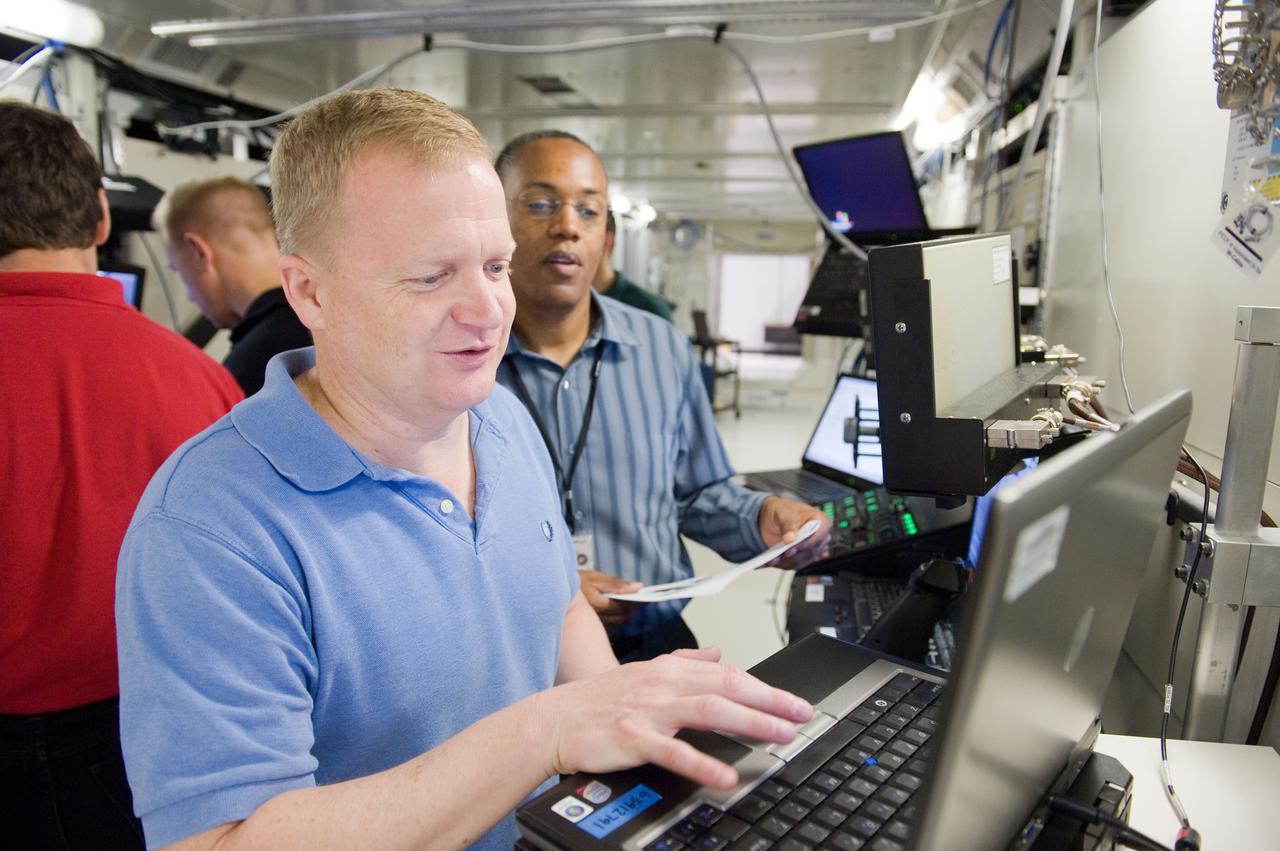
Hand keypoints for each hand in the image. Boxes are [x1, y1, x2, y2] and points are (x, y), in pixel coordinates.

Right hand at [541, 647, 812, 787]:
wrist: (551, 720)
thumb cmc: (596, 702)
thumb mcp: (644, 672)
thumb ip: (684, 662)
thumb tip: (718, 652)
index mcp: (669, 670)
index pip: (728, 673)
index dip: (765, 687)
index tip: (794, 702)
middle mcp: (663, 684)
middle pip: (727, 685)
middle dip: (770, 700)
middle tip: (802, 715)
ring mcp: (648, 709)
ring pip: (709, 709)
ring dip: (750, 722)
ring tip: (780, 736)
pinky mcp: (632, 736)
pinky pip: (673, 750)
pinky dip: (702, 763)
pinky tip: (726, 775)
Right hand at [579, 569, 642, 626]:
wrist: (555, 591)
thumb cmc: (575, 581)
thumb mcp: (595, 577)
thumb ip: (617, 584)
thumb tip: (639, 586)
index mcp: (598, 605)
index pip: (625, 608)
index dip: (637, 603)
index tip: (646, 597)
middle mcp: (596, 619)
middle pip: (624, 618)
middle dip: (634, 609)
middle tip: (640, 599)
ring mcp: (594, 625)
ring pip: (618, 624)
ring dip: (627, 614)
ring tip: (631, 603)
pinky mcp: (592, 628)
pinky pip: (611, 626)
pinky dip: (618, 618)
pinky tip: (619, 609)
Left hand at [757, 496, 831, 568]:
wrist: (772, 518)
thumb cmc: (782, 510)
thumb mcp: (782, 513)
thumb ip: (787, 525)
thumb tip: (791, 538)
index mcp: (820, 521)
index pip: (820, 535)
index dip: (807, 543)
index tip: (793, 548)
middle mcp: (819, 537)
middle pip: (811, 551)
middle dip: (795, 555)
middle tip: (781, 555)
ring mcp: (810, 549)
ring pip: (802, 561)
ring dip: (786, 562)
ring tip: (772, 559)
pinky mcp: (801, 558)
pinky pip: (794, 565)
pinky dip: (782, 565)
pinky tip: (772, 561)